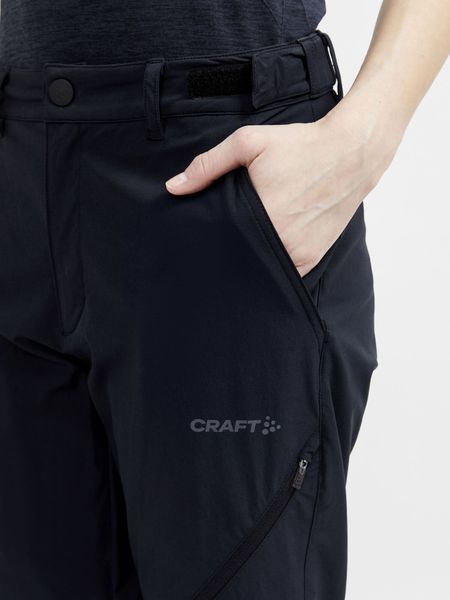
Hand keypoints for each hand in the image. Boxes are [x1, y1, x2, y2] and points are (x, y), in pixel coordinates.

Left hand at [165, 96, 400, 275]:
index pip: (222, 244)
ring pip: (263, 268)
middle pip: (242, 259)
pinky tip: (267, 246)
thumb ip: (209, 165)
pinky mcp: (312, 259)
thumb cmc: (300, 145)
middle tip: (222, 241)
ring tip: (245, 242)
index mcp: (262, 218)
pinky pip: (285, 271)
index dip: (210, 244)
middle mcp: (282, 243)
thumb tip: (174, 187)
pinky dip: (274, 262)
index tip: (202, 241)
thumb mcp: (249, 143)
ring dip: (252, 259)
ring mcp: (299, 255)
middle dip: (229, 253)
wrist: (352, 151)